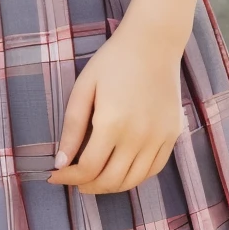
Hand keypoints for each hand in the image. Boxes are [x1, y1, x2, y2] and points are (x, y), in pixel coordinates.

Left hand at [47, 22, 185, 196]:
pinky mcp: (172, 134)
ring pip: (133, 181)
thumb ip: (72, 126)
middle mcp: (138, 136)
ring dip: (110, 186)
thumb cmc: (113, 61)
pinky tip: (121, 171)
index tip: (55, 175)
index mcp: (112, 123)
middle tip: (73, 180)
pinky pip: (154, 169)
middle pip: (110, 180)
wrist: (154, 43)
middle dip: (87, 186)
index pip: (87, 168)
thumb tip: (60, 161)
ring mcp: (159, 137)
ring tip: (94, 180)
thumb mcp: (84, 88)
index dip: (68, 177)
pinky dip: (135, 178)